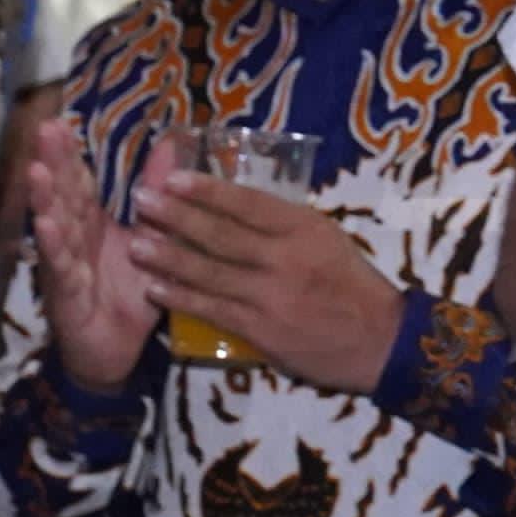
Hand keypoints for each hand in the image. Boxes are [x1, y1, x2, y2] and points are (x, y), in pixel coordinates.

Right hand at [24, 121, 158, 388]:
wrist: (118, 350)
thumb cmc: (130, 292)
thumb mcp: (152, 238)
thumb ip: (157, 195)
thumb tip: (171, 146)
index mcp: (93, 224)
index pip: (80, 183)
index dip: (70, 155)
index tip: (60, 122)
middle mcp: (73, 239)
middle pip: (63, 196)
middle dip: (53, 163)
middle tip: (45, 129)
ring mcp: (65, 264)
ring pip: (54, 227)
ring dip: (45, 200)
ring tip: (38, 171)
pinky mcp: (66, 293)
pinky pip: (60, 267)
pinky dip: (53, 246)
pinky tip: (46, 226)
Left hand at [130, 158, 407, 392]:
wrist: (380, 339)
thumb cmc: (352, 283)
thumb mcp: (327, 240)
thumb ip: (283, 225)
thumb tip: (233, 204)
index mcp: (305, 229)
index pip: (248, 203)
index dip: (207, 190)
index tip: (172, 177)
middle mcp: (286, 258)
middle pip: (221, 234)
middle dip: (176, 215)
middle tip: (140, 199)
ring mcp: (271, 295)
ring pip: (209, 272)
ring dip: (168, 257)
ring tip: (135, 243)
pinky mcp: (261, 329)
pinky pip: (212, 309)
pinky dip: (180, 298)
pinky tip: (154, 288)